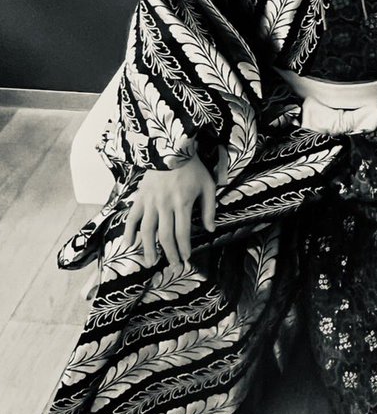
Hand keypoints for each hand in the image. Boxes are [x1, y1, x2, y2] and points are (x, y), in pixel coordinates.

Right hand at [123, 152, 216, 267]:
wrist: (172, 147)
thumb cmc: (193, 168)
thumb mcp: (207, 186)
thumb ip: (209, 209)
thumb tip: (210, 230)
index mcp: (183, 203)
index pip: (182, 232)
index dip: (184, 248)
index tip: (186, 258)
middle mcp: (165, 205)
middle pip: (165, 236)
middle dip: (169, 254)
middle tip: (172, 266)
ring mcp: (150, 201)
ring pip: (147, 230)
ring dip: (149, 249)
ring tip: (151, 262)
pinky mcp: (140, 197)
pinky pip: (132, 216)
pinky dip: (128, 231)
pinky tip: (129, 244)